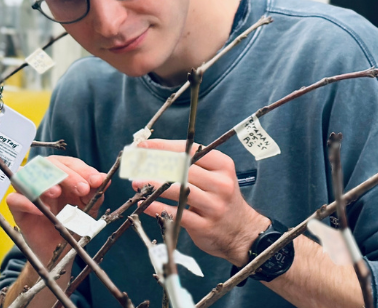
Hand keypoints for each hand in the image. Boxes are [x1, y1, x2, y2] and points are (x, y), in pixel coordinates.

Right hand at [5, 155, 107, 260]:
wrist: (61, 250)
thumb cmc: (73, 224)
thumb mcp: (88, 208)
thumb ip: (95, 193)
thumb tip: (105, 178)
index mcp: (61, 174)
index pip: (69, 163)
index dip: (83, 170)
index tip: (96, 181)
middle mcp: (43, 179)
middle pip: (48, 164)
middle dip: (67, 175)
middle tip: (82, 189)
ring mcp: (28, 192)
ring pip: (26, 175)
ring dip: (42, 182)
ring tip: (57, 193)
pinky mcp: (17, 209)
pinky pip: (14, 199)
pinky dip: (26, 202)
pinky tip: (43, 211)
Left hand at [132, 139, 268, 264]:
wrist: (243, 232)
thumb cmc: (222, 199)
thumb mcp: (217, 176)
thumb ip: (193, 164)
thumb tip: (157, 153)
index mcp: (222, 165)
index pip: (189, 150)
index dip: (163, 146)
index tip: (143, 145)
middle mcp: (220, 183)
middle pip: (182, 168)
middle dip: (154, 164)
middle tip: (135, 163)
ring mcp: (213, 206)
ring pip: (178, 190)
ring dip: (153, 185)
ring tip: (135, 181)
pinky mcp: (204, 226)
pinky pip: (176, 213)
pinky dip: (157, 207)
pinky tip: (144, 203)